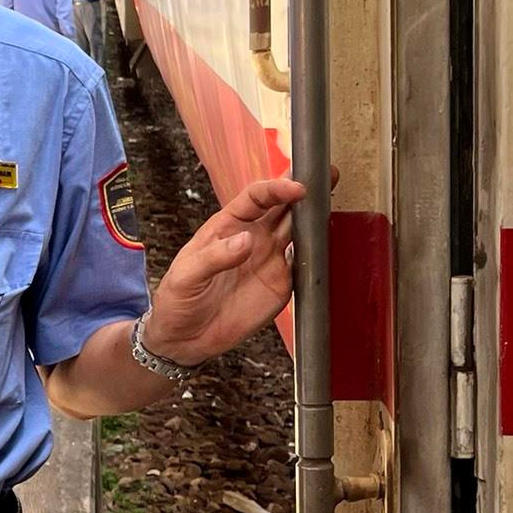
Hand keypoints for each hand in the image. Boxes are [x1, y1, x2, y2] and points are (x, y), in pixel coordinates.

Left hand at [142, 174, 310, 367]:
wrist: (185, 338)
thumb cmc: (177, 300)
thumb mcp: (185, 277)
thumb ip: (214, 258)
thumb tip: (246, 240)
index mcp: (228, 225)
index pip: (256, 197)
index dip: (277, 189)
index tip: (296, 188)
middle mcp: (254, 237)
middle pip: (284, 206)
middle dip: (305, 190)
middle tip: (328, 174)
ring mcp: (270, 260)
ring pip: (300, 231)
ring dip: (316, 218)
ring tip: (335, 205)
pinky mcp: (281, 285)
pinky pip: (305, 265)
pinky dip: (318, 255)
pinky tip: (329, 247)